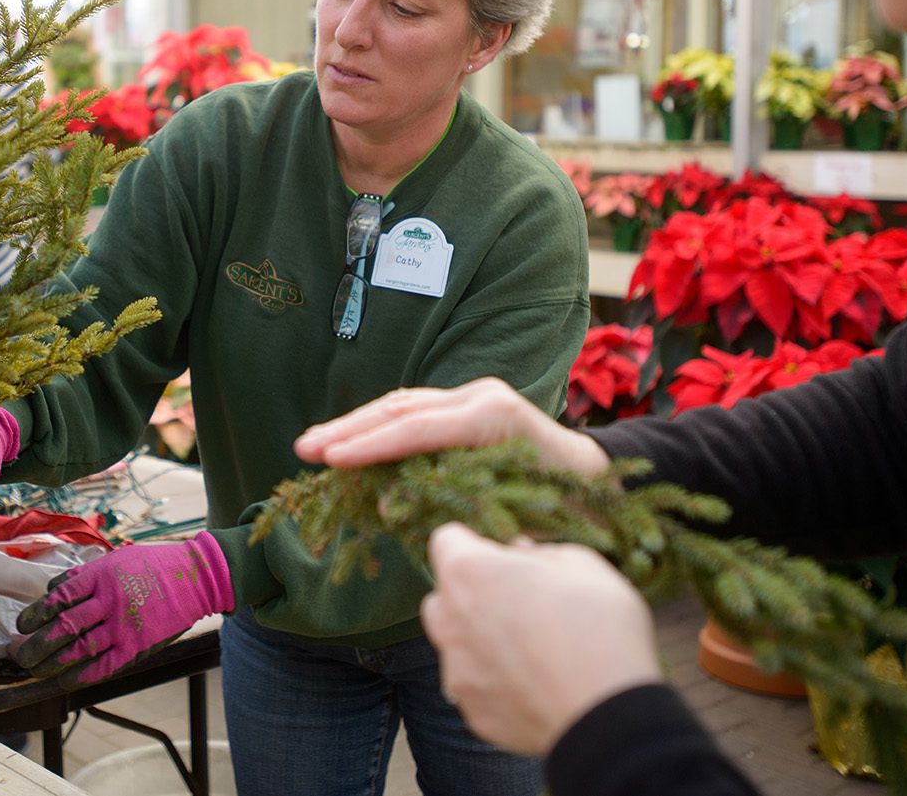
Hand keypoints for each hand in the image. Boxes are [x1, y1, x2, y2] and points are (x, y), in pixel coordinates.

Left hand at [10, 532, 233, 687]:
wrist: (195, 578)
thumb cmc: (152, 565)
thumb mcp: (115, 559)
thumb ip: (84, 575)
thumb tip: (52, 591)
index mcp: (100, 574)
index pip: (58, 597)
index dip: (35, 614)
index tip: (22, 626)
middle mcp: (109, 600)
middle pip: (62, 627)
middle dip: (35, 644)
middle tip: (19, 653)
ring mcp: (124, 625)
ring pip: (78, 649)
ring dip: (51, 663)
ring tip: (35, 670)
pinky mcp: (137, 645)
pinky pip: (103, 666)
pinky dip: (80, 676)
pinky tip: (64, 680)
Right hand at [295, 377, 609, 476]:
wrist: (601, 480)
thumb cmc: (567, 506)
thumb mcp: (516, 511)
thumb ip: (453, 505)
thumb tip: (388, 506)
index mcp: (496, 417)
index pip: (420, 427)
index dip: (371, 444)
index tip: (329, 458)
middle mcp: (483, 396)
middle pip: (403, 408)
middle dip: (350, 429)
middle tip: (305, 448)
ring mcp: (475, 395)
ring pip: (403, 404)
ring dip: (356, 424)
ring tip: (314, 444)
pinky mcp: (468, 404)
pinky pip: (415, 411)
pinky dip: (378, 425)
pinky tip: (349, 441)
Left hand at [422, 524, 660, 755]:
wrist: (609, 713)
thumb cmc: (599, 627)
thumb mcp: (582, 565)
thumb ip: (539, 554)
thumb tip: (521, 554)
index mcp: (468, 573)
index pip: (447, 540)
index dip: (477, 545)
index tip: (505, 558)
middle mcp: (449, 621)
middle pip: (445, 596)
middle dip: (473, 594)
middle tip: (521, 602)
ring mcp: (458, 672)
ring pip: (457, 646)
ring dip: (482, 641)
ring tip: (533, 649)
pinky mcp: (474, 713)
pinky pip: (478, 689)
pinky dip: (498, 684)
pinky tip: (537, 685)